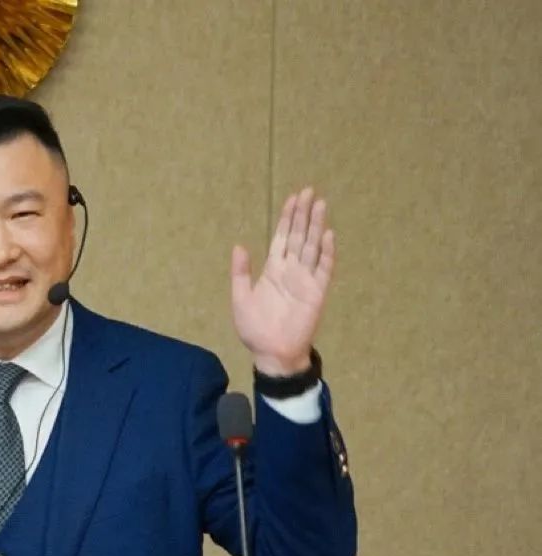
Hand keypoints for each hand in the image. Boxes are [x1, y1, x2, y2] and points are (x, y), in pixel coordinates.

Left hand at [231, 186, 334, 374]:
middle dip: (303, 214)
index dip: (287, 218)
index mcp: (273, 270)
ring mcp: (306, 280)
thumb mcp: (240, 298)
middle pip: (299, 236)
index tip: (293, 197)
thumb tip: (239, 245)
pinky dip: (326, 252)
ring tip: (320, 204)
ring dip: (316, 226)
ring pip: (312, 246)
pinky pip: (323, 269)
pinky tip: (327, 235)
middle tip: (309, 191)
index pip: (282, 237)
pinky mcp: (317, 292)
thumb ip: (241, 272)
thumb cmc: (255, 329)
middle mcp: (291, 270)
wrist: (272, 353)